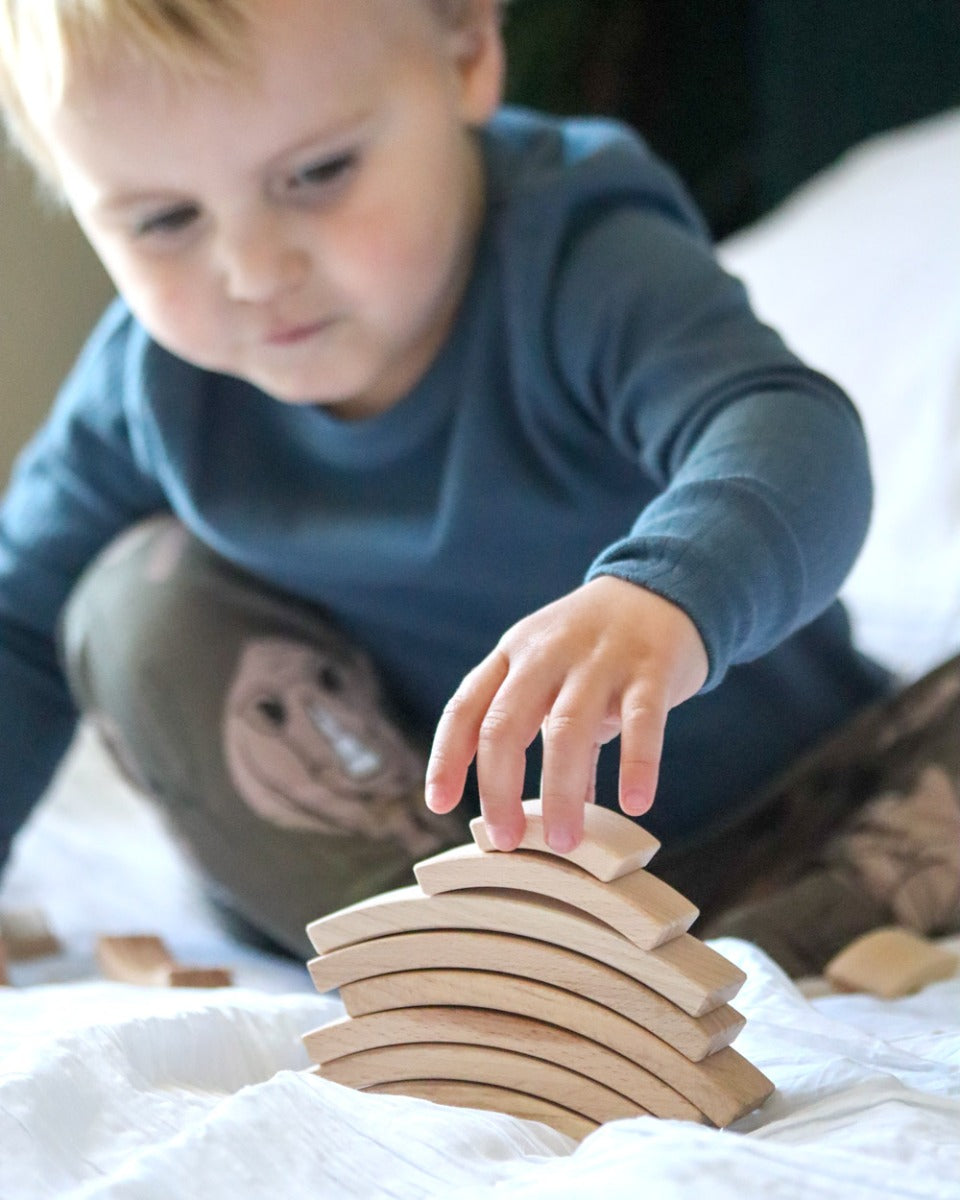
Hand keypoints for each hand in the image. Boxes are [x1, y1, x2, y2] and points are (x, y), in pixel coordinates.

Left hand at [425, 575, 708, 853]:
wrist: (663, 587)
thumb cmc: (599, 645)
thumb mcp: (560, 678)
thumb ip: (551, 738)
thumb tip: (554, 812)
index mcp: (513, 655)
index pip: (465, 707)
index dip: (447, 756)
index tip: (438, 804)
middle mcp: (546, 654)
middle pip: (505, 724)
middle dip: (499, 789)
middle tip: (507, 840)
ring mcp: (598, 658)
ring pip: (566, 729)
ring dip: (560, 792)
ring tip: (564, 840)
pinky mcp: (651, 668)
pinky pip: (640, 722)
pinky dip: (636, 765)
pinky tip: (635, 804)